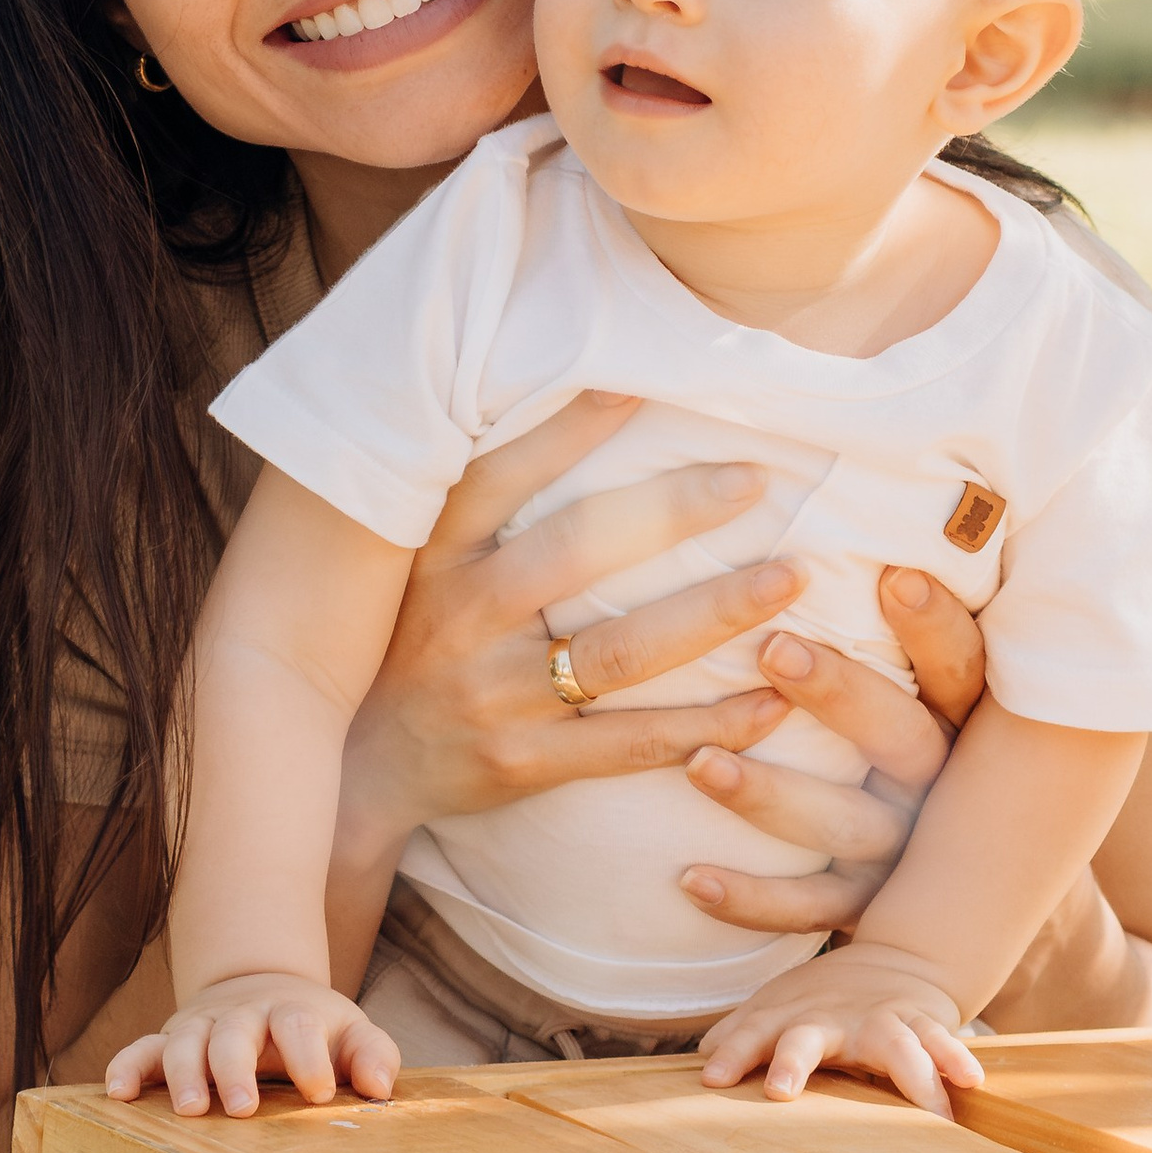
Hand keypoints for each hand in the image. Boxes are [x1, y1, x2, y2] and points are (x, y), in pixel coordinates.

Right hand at [106, 974, 400, 1119]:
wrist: (263, 987)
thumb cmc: (315, 1028)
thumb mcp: (352, 1034)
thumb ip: (373, 1055)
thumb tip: (381, 1088)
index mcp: (290, 1011)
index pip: (298, 1024)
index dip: (309, 1056)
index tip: (321, 1093)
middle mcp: (242, 1015)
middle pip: (234, 1032)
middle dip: (236, 1068)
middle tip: (243, 1108)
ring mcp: (202, 1026)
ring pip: (186, 1041)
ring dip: (184, 1073)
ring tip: (190, 1110)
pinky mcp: (170, 1041)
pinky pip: (141, 1049)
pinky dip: (127, 1066)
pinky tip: (118, 1093)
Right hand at [337, 396, 812, 850]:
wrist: (362, 771)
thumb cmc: (411, 642)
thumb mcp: (419, 564)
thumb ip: (480, 502)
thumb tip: (581, 406)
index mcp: (437, 558)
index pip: (502, 476)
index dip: (569, 427)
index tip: (643, 381)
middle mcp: (463, 619)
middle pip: (579, 552)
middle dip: (673, 511)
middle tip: (757, 479)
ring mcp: (495, 696)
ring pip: (621, 652)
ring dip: (714, 613)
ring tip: (789, 579)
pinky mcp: (526, 763)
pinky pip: (632, 744)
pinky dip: (708, 725)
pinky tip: (773, 701)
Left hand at [674, 568, 991, 937]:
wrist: (979, 897)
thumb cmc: (937, 739)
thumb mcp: (945, 678)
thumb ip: (912, 607)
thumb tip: (866, 473)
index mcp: (963, 717)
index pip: (964, 667)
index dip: (934, 626)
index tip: (892, 573)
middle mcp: (943, 785)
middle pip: (904, 741)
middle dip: (841, 694)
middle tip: (772, 648)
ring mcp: (906, 856)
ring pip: (845, 829)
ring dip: (772, 797)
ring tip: (698, 763)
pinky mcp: (867, 913)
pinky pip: (808, 913)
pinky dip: (748, 900)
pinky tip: (686, 877)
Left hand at [697, 939, 983, 1114]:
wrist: (895, 960)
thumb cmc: (820, 1002)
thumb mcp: (776, 1009)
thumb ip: (739, 1035)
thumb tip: (698, 1062)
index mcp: (788, 1018)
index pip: (751, 1033)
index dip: (732, 1052)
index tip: (712, 1078)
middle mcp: (831, 1019)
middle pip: (806, 1038)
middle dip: (793, 1061)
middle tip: (779, 1090)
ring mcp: (880, 1020)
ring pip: (893, 1045)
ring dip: (904, 1074)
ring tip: (915, 1107)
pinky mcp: (923, 1024)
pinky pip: (942, 1043)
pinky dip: (955, 1060)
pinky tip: (969, 1083)